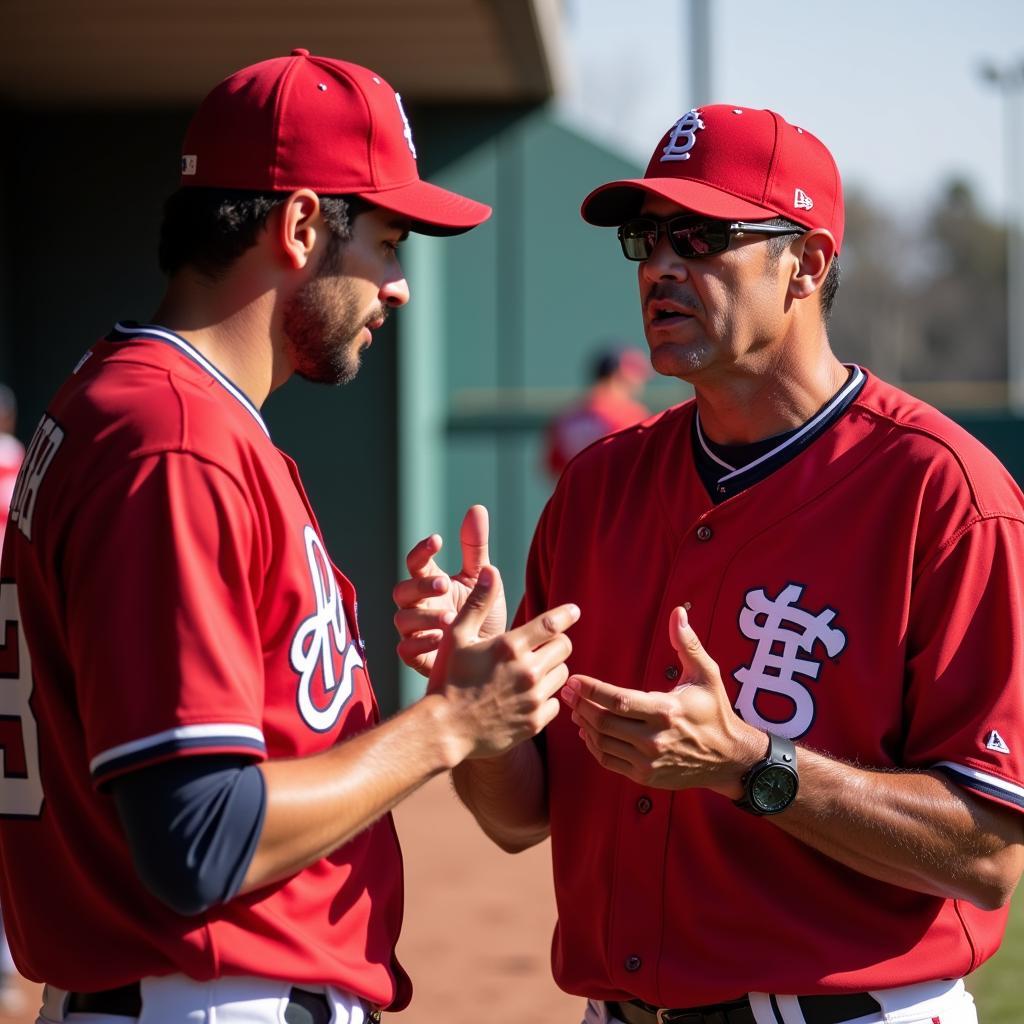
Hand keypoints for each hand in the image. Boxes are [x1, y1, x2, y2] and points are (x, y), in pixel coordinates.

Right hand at [393, 505, 507, 676]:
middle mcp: (417, 606)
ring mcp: (415, 631)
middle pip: (401, 591)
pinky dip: (420, 644)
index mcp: (430, 582)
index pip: (416, 562)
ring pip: (402, 620)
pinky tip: (440, 640)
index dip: (421, 550)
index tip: (437, 540)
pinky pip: (406, 650)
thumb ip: (475, 548)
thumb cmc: (482, 615)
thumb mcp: (482, 580)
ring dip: (423, 617)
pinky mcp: (417, 657)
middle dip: (420, 586)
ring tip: (450, 618)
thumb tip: (476, 508)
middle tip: (444, 584)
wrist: (493, 658)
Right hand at [430, 563, 579, 761]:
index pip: (552, 624)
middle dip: (557, 643)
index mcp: (510, 646)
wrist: (444, 730)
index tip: (574, 611)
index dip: (566, 615)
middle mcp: (527, 671)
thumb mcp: (457, 636)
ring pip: (563, 675)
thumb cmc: (448, 679)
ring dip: (552, 670)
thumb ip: (478, 602)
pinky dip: (547, 699)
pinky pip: (555, 704)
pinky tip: (527, 697)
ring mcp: (533, 699)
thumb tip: (491, 570)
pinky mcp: (535, 723)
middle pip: (564, 647)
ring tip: (531, 672)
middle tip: (543, 646)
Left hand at [561, 606, 762, 795]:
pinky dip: (593, 745)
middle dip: (581, 704)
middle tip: (567, 690)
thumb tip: (677, 613)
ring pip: (602, 742)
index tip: (574, 679)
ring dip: (584, 723)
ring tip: (576, 707)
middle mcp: (654, 738)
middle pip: (603, 722)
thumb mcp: (706, 674)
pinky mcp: (644, 775)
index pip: (618, 700)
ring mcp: (648, 760)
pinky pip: (608, 760)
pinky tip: (588, 730)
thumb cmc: (714, 711)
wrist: (728, 758)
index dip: (591, 689)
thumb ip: (687, 643)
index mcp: (666, 710)